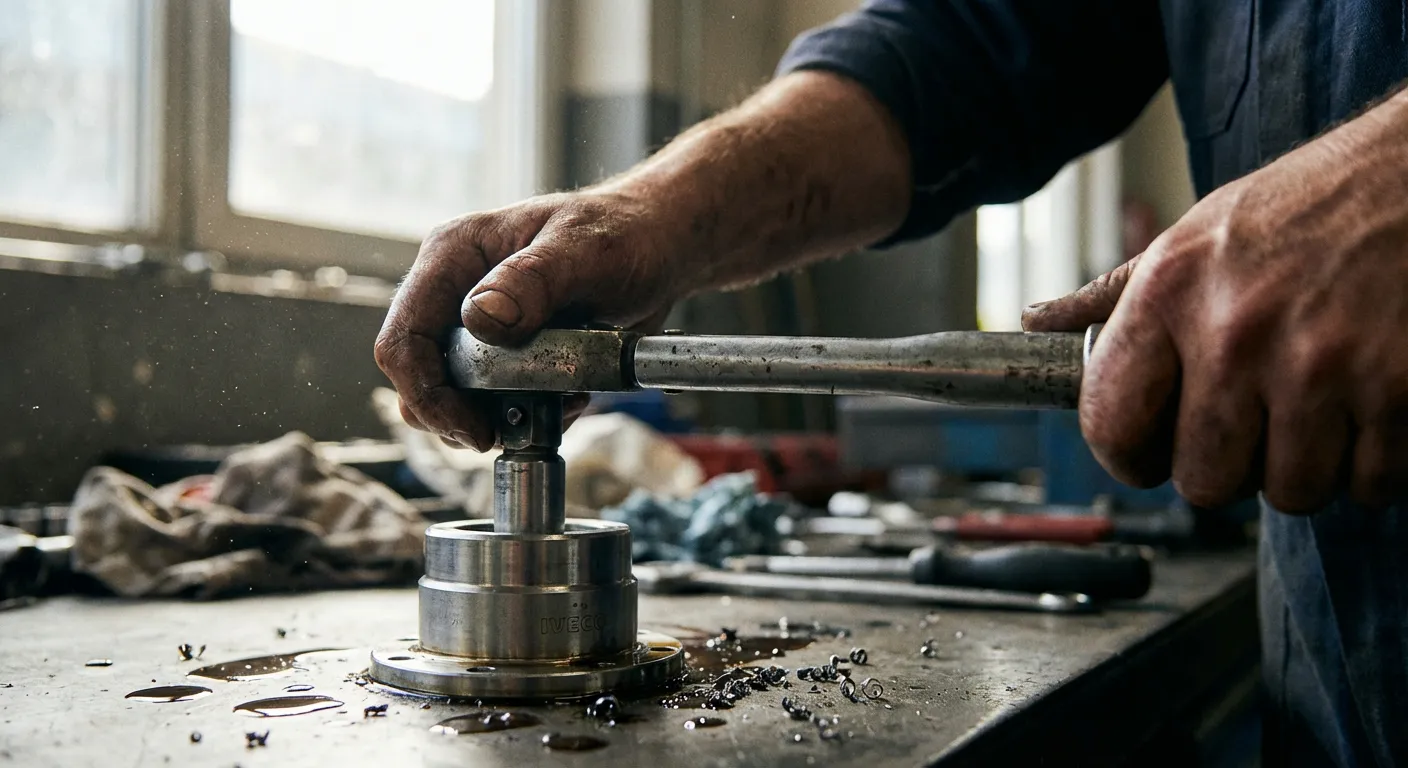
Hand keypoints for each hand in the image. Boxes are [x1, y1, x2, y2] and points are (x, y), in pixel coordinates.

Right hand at [374, 189, 680, 450]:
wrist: (657, 249)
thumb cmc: (622, 234)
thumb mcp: (584, 251)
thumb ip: (532, 281)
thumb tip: (481, 319)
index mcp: (453, 256)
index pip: (404, 337)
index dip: (426, 393)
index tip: (474, 429)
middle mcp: (455, 293)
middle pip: (420, 377)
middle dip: (461, 415)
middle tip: (510, 430)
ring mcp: (477, 328)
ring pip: (454, 398)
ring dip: (501, 418)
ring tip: (557, 402)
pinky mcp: (505, 356)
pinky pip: (496, 404)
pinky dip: (530, 417)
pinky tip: (570, 396)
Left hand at [1023, 92, 1407, 511]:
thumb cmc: (1310, 203)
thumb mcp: (1198, 233)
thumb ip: (1117, 293)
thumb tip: (1039, 321)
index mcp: (1170, 293)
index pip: (1111, 425)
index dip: (1128, 456)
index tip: (1150, 452)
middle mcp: (1236, 333)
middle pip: (1203, 482)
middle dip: (1228, 468)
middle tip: (1253, 426)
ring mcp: (1321, 366)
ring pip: (1292, 492)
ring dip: (1307, 468)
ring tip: (1318, 409)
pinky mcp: (1401, 390)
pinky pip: (1371, 483)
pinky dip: (1375, 463)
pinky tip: (1371, 406)